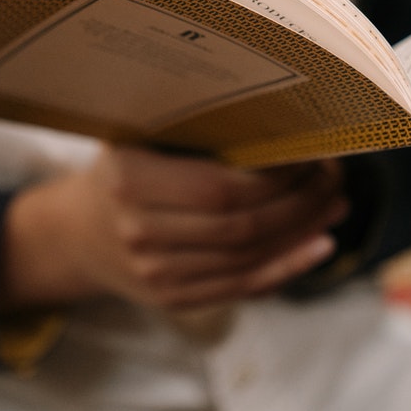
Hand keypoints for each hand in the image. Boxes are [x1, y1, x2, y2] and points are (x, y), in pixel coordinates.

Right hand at [0, 146, 347, 313]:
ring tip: (334, 205)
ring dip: (302, 232)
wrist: (77, 232)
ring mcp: (156, 274)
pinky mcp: (174, 299)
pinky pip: (242, 287)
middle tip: (333, 178)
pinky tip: (318, 245)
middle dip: (300, 203)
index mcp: (130, 181)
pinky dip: (287, 267)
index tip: (311, 153)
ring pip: (249, 259)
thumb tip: (276, 112)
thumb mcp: (138, 135)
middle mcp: (140, 232)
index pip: (221, 188)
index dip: (276, 177)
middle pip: (242, 227)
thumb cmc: (122, 168)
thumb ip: (191, 125)